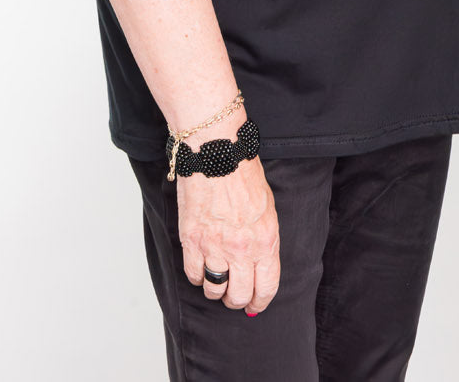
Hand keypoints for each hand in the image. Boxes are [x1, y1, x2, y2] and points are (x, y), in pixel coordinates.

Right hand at [178, 157, 280, 314]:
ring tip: (218, 278)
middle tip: (235, 295)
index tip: (255, 306)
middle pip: (238, 295)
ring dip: (216, 289)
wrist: (217, 153)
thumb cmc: (244, 175)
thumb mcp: (268, 209)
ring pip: (213, 289)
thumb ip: (264, 241)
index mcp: (266, 239)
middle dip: (237, 300)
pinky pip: (193, 274)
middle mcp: (241, 248)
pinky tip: (202, 265)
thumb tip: (260, 269)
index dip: (260, 302)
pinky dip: (197, 275)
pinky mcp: (191, 240)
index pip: (266, 286)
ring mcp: (214, 246)